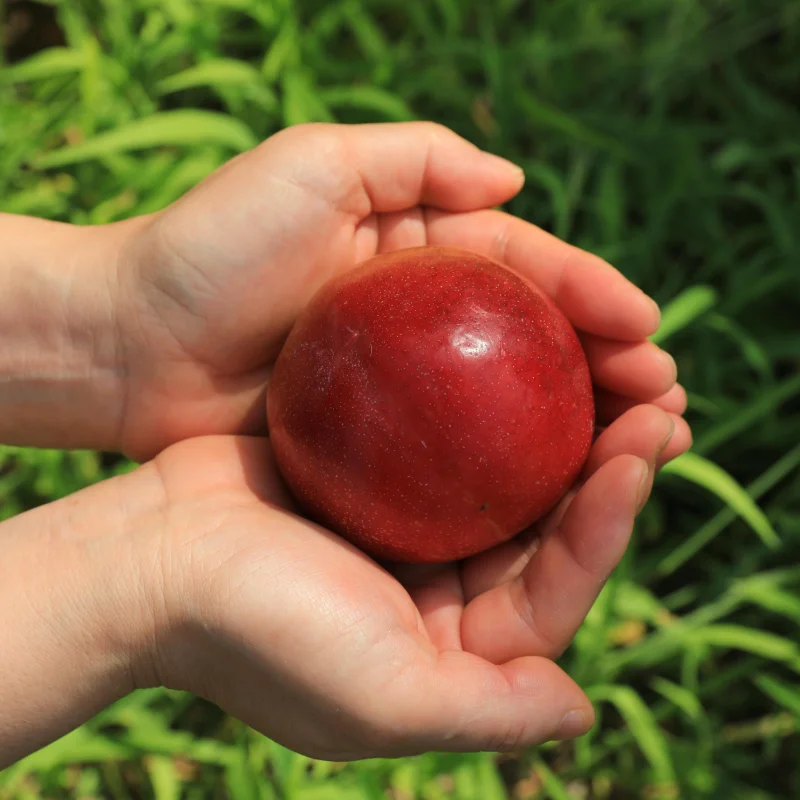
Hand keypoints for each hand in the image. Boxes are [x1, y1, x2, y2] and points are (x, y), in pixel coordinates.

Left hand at [114, 121, 689, 459]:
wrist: (131, 343)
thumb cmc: (212, 248)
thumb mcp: (313, 165)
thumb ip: (415, 159)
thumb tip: (516, 183)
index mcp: (417, 256)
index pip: (526, 272)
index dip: (593, 297)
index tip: (649, 332)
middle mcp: (422, 325)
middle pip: (534, 346)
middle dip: (607, 369)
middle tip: (667, 405)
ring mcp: (402, 391)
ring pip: (509, 408)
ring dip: (578, 428)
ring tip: (640, 450)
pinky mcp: (374, 445)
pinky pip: (457, 459)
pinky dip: (510, 472)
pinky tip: (555, 494)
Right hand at [134, 398, 677, 759]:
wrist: (146, 558)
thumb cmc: (258, 629)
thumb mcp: (380, 695)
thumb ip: (487, 714)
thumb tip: (578, 713)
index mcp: (450, 649)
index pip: (555, 589)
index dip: (610, 525)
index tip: (643, 452)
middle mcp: (436, 591)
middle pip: (542, 525)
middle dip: (604, 465)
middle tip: (657, 399)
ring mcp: (404, 527)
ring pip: (502, 473)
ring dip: (558, 424)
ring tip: (612, 367)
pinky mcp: (372, 475)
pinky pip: (445, 435)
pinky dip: (485, 400)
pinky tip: (519, 354)